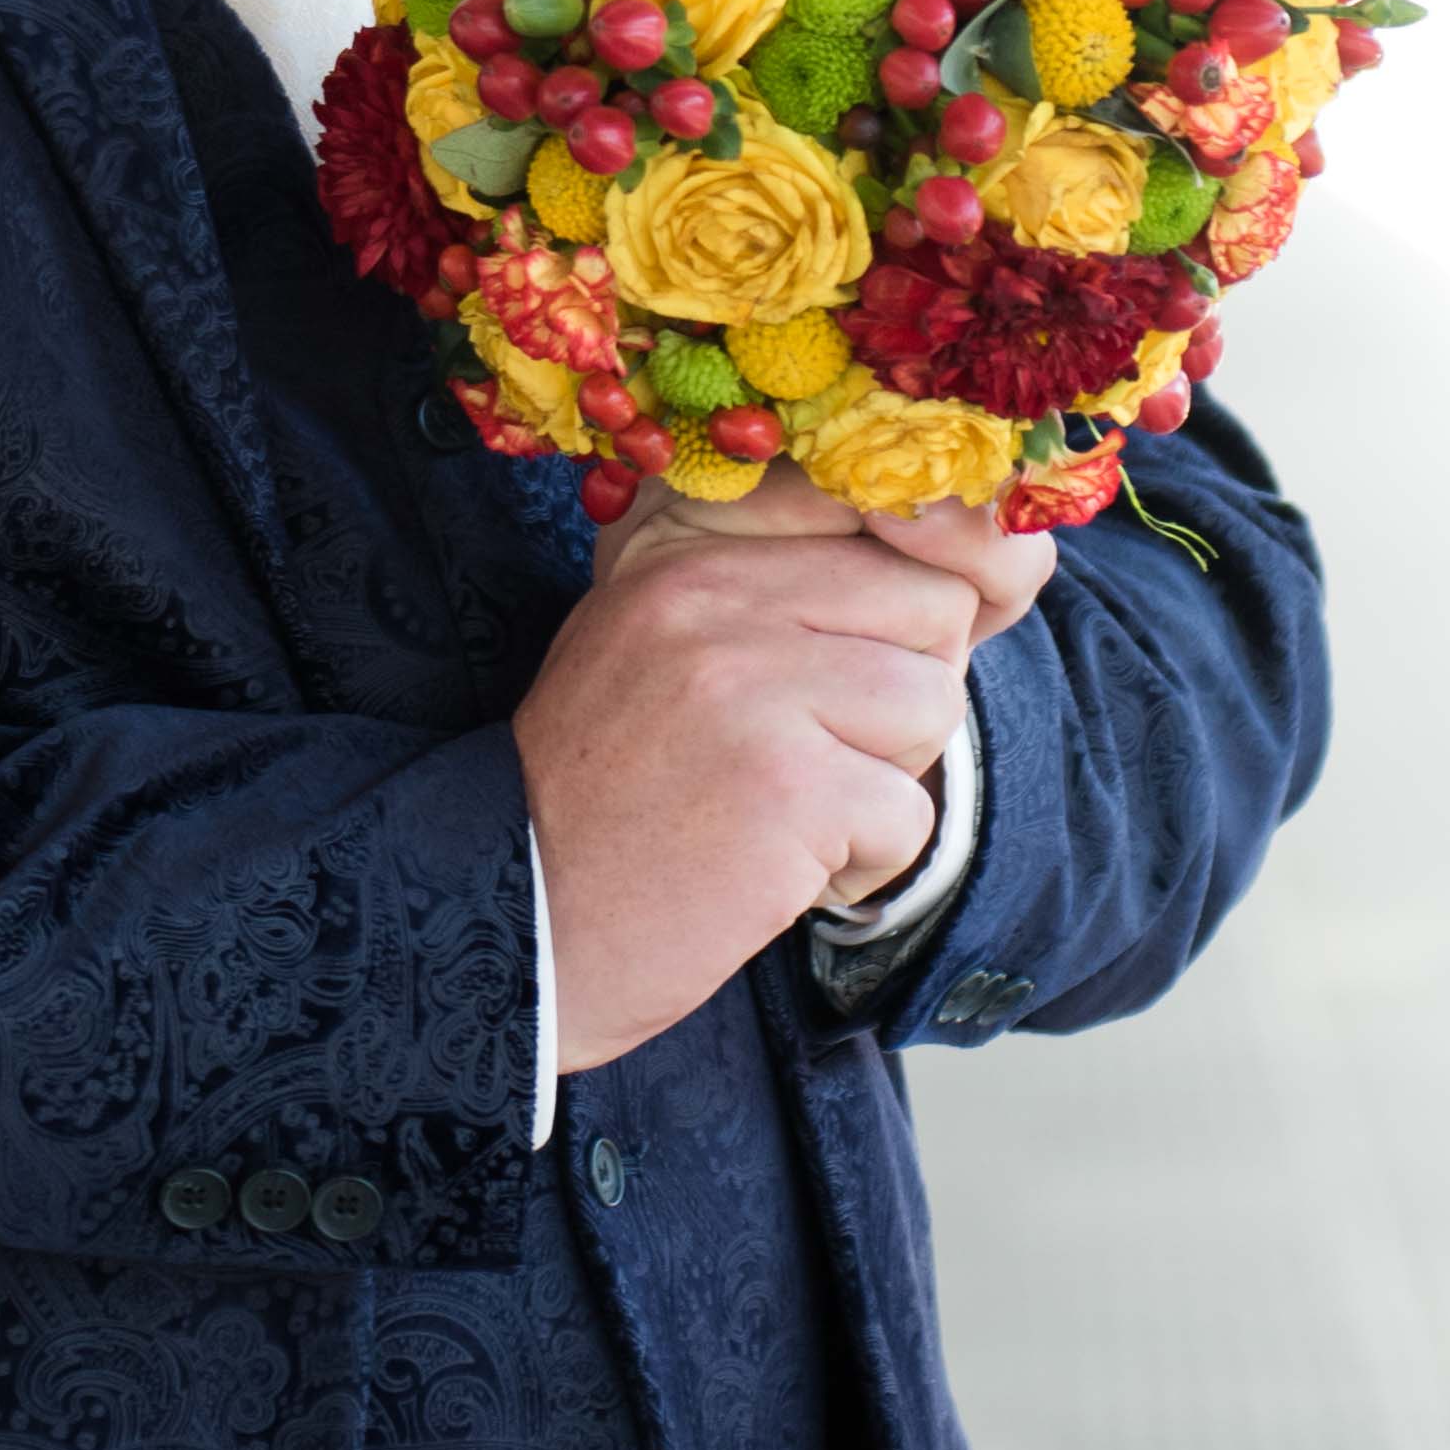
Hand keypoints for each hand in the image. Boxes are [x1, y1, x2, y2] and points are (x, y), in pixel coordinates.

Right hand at [516, 463, 1007, 1063]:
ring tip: (791, 814)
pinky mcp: (789, 791)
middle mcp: (717, 601)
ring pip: (931, 705)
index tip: (846, 679)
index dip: (892, 615)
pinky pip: (910, 811)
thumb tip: (934, 576)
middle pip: (931, 613)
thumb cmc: (603, 796)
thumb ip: (766, 592)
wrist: (515, 920)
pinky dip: (863, 862)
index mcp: (689, 554)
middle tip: (814, 760)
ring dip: (884, 780)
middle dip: (899, 698)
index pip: (876, 529)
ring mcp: (753, 691)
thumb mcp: (654, 644)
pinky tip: (779, 871)